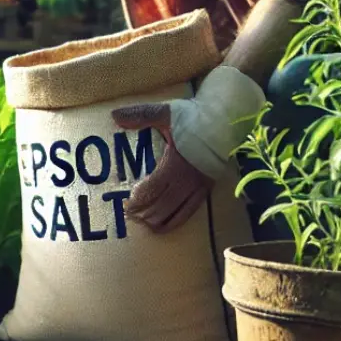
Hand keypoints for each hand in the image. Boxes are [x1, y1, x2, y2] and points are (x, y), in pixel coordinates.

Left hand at [111, 102, 213, 233]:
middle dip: (145, 213)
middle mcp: (187, 179)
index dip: (140, 200)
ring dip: (159, 220)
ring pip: (176, 212)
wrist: (226, 121)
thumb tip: (115, 116)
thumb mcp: (165, 114)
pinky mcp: (207, 189)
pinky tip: (165, 226)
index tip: (127, 204)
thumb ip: (140, 116)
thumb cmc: (194, 118)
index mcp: (175, 164)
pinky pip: (190, 211)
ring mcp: (199, 186)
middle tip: (130, 216)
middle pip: (163, 205)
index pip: (153, 189)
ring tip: (145, 224)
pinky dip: (176, 221)